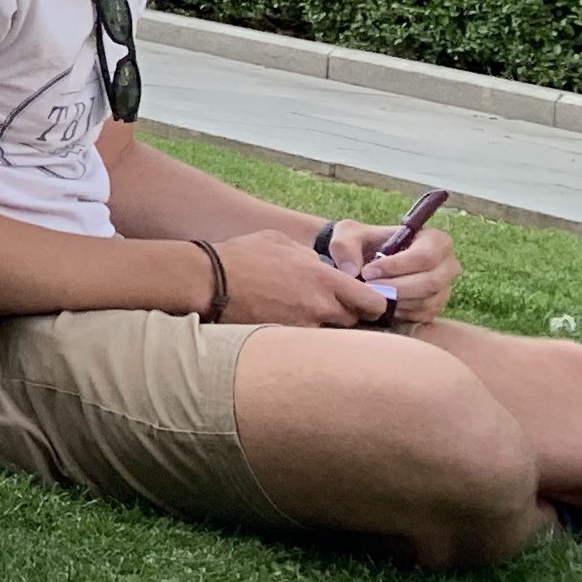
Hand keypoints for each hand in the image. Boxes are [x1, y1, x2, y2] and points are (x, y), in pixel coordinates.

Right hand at [213, 229, 407, 326]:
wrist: (208, 281)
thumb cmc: (242, 255)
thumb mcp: (280, 241)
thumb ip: (310, 255)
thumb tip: (323, 266)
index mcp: (323, 278)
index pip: (373, 302)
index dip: (374, 303)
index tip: (365, 301)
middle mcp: (320, 306)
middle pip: (353, 321)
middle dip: (345, 313)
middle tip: (326, 305)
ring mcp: (303, 327)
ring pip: (329, 333)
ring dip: (322, 325)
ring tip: (300, 314)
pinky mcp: (286, 340)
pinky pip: (305, 340)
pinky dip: (300, 334)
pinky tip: (283, 322)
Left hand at [338, 217, 457, 327]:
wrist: (363, 261)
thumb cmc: (361, 242)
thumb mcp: (347, 235)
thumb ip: (344, 246)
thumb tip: (352, 271)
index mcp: (434, 240)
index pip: (425, 256)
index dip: (397, 266)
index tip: (368, 271)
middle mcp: (446, 265)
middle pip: (430, 282)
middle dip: (395, 287)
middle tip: (367, 287)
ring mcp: (443, 288)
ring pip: (425, 301)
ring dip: (395, 301)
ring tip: (370, 294)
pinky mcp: (434, 308)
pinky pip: (421, 315)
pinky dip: (398, 312)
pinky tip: (380, 303)